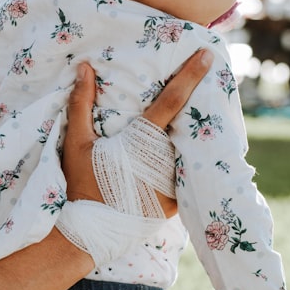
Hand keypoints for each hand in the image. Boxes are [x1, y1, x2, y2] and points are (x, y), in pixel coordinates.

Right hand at [62, 49, 211, 207]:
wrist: (86, 233)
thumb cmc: (80, 185)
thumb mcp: (77, 143)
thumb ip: (82, 104)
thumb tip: (85, 67)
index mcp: (143, 141)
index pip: (172, 100)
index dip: (190, 75)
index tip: (207, 56)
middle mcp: (166, 160)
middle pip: (188, 124)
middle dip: (199, 105)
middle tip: (212, 81)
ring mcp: (173, 183)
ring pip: (190, 152)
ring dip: (196, 135)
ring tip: (205, 117)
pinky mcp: (175, 203)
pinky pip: (186, 178)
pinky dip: (190, 164)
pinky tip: (197, 154)